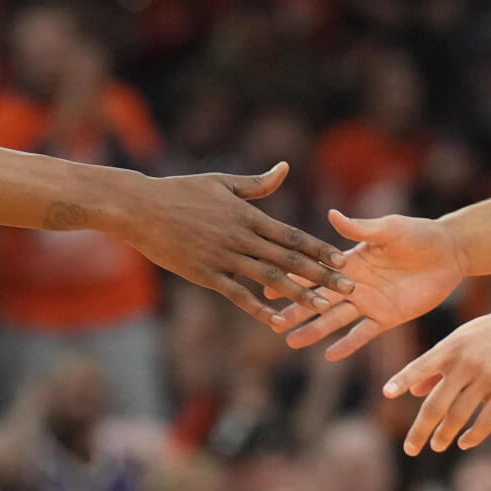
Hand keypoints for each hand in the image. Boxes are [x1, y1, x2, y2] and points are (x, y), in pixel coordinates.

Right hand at [119, 163, 351, 325]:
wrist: (141, 208)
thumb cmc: (180, 191)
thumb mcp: (222, 182)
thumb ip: (256, 184)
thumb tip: (285, 168)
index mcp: (248, 216)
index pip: (292, 236)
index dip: (320, 249)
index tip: (344, 260)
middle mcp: (241, 237)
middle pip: (289, 260)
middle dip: (321, 276)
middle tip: (349, 289)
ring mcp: (223, 257)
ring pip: (268, 279)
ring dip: (298, 295)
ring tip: (322, 307)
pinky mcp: (205, 274)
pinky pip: (237, 294)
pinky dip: (258, 309)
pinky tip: (277, 322)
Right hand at [274, 210, 468, 358]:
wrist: (450, 252)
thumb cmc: (418, 234)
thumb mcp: (388, 229)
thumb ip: (361, 228)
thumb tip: (332, 214)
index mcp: (350, 261)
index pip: (315, 270)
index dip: (292, 277)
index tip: (265, 284)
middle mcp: (354, 284)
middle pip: (319, 298)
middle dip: (296, 309)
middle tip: (271, 321)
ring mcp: (369, 303)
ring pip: (335, 319)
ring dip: (314, 329)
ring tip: (291, 341)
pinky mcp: (387, 318)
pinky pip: (364, 334)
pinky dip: (347, 344)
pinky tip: (329, 354)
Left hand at [384, 298, 490, 453]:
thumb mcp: (463, 339)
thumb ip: (438, 364)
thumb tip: (413, 391)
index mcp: (451, 347)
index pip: (420, 365)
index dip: (402, 379)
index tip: (387, 394)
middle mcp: (465, 362)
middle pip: (436, 404)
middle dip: (420, 430)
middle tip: (410, 448)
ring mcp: (488, 376)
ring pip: (459, 415)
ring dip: (444, 435)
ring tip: (437, 445)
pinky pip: (487, 420)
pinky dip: (473, 435)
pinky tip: (464, 443)